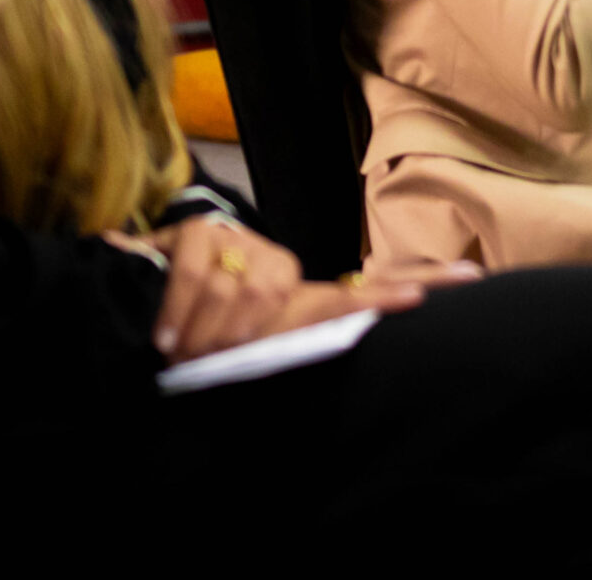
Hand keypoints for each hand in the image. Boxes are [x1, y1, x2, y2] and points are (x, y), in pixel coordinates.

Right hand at [111, 217, 468, 362]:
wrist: (124, 312)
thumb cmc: (188, 348)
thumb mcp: (241, 361)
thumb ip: (284, 355)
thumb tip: (334, 354)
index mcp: (294, 304)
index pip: (361, 294)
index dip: (409, 287)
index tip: (466, 280)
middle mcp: (278, 268)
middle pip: (300, 296)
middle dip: (284, 330)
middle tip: (274, 345)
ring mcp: (243, 242)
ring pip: (249, 290)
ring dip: (206, 336)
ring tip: (181, 354)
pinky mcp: (201, 231)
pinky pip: (203, 273)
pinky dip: (181, 310)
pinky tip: (164, 335)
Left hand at [138, 216, 304, 360]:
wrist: (232, 266)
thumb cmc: (184, 268)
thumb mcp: (159, 262)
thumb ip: (139, 258)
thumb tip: (107, 243)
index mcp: (198, 232)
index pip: (189, 270)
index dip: (175, 310)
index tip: (162, 343)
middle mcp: (233, 236)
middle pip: (219, 290)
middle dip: (199, 334)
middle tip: (182, 359)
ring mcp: (263, 250)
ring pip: (252, 296)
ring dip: (228, 334)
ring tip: (207, 357)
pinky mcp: (286, 267)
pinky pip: (277, 299)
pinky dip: (257, 327)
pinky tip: (236, 347)